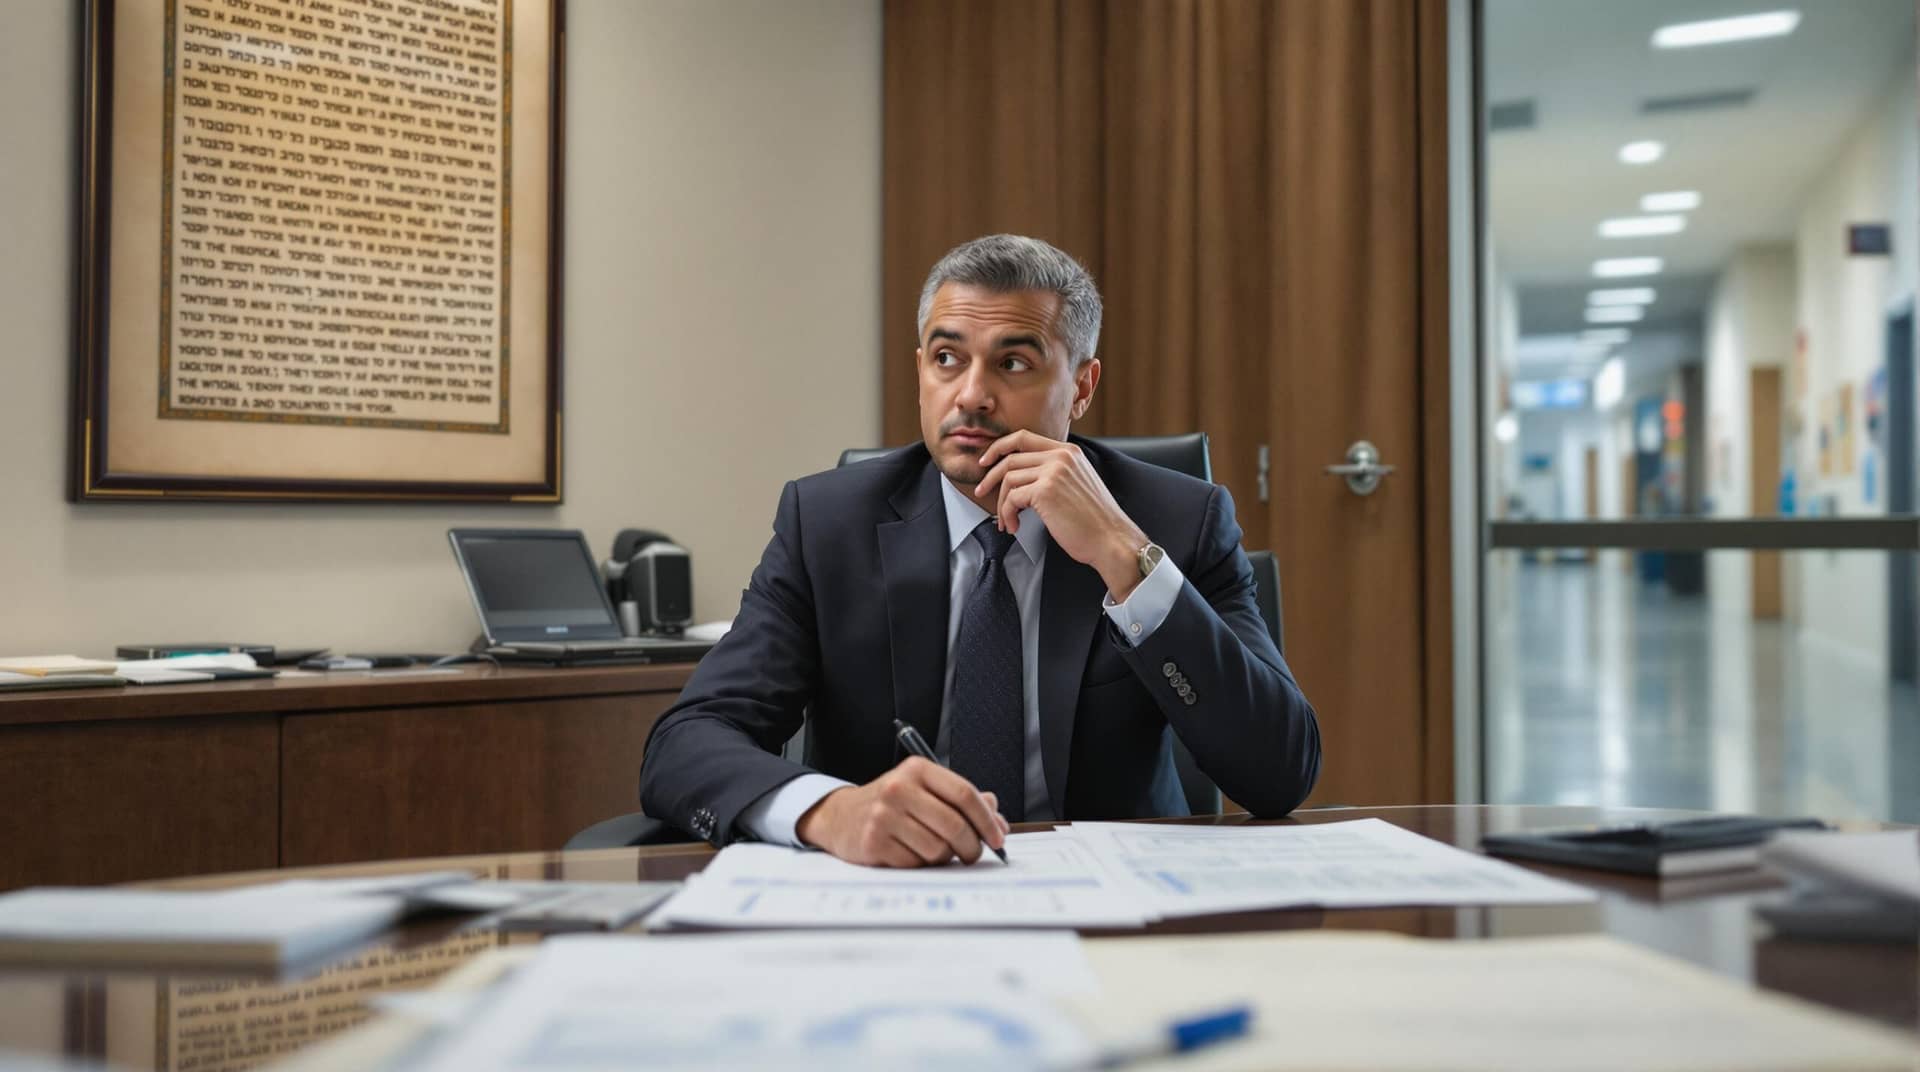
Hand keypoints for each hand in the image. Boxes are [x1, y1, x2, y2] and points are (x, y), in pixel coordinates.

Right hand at [795, 756, 1010, 866]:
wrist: (841, 816)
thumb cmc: (892, 804)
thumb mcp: (925, 790)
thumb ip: (962, 801)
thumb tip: (998, 821)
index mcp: (917, 769)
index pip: (964, 793)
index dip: (987, 819)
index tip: (998, 837)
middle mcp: (899, 788)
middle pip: (955, 825)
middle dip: (972, 846)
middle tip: (974, 854)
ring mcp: (884, 816)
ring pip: (938, 849)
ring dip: (944, 857)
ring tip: (935, 850)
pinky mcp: (874, 842)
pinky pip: (916, 864)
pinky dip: (921, 864)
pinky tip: (911, 853)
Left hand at [974, 431, 1149, 599]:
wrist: (1111, 540)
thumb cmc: (1094, 521)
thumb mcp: (1076, 484)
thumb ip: (1054, 473)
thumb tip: (1021, 478)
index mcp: (1068, 452)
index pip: (1023, 437)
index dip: (999, 447)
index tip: (986, 461)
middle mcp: (1061, 456)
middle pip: (1010, 458)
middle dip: (990, 477)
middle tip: (981, 492)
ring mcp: (1053, 471)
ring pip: (1009, 479)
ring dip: (1002, 504)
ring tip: (1006, 521)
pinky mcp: (1045, 491)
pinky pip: (1012, 499)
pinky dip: (1008, 515)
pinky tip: (1015, 527)